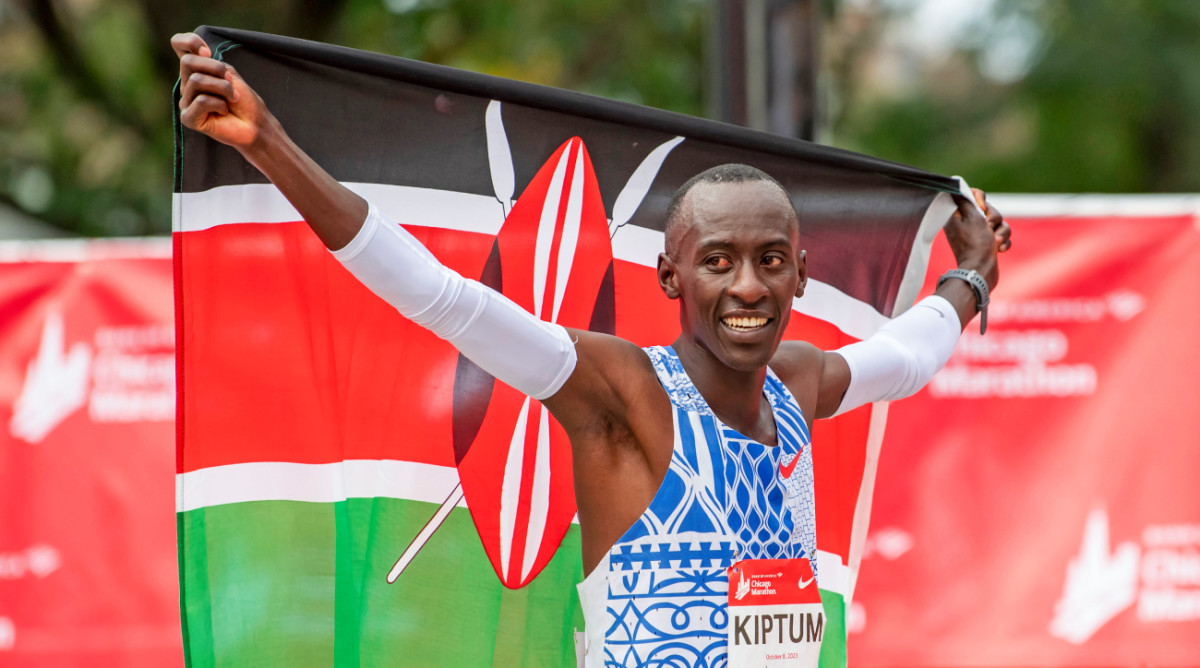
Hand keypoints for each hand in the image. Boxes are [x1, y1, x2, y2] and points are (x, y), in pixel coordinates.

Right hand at [172, 32, 269, 152]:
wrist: (255, 124)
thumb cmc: (243, 100)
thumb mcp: (229, 73)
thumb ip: (210, 62)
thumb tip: (199, 55)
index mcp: (195, 71)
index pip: (178, 44)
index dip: (190, 42)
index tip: (207, 52)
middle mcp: (186, 85)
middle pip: (187, 61)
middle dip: (216, 69)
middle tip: (230, 82)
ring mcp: (185, 102)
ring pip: (197, 80)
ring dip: (223, 88)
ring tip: (232, 99)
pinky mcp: (188, 118)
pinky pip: (202, 100)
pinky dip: (219, 104)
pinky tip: (223, 111)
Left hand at [944, 188, 1010, 289]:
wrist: (981, 272)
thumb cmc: (976, 245)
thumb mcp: (972, 217)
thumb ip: (966, 201)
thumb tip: (955, 188)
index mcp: (957, 215)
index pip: (970, 194)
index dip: (980, 198)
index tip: (981, 208)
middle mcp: (967, 223)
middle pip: (989, 208)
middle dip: (994, 217)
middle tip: (989, 227)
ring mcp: (979, 234)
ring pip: (998, 222)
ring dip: (1001, 232)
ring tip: (995, 242)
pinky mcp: (988, 244)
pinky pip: (1002, 235)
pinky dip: (1003, 242)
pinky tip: (999, 249)